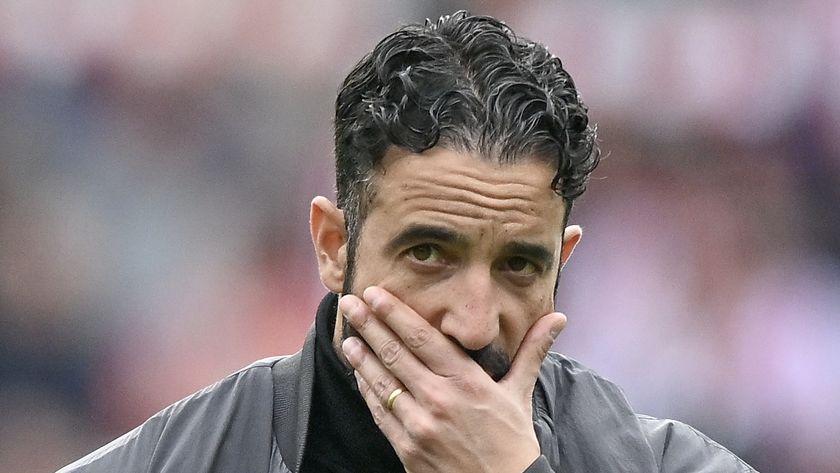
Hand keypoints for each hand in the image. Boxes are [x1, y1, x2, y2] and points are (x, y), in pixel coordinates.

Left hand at [339, 286, 565, 472]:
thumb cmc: (513, 441)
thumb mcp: (520, 392)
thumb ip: (532, 350)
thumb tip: (558, 318)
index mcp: (467, 381)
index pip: (423, 338)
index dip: (395, 314)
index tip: (376, 293)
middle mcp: (440, 399)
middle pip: (396, 354)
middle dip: (369, 325)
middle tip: (349, 302)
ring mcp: (420, 425)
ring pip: (382, 383)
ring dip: (360, 357)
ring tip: (347, 336)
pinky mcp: (408, 448)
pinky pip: (380, 414)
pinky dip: (367, 391)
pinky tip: (358, 375)